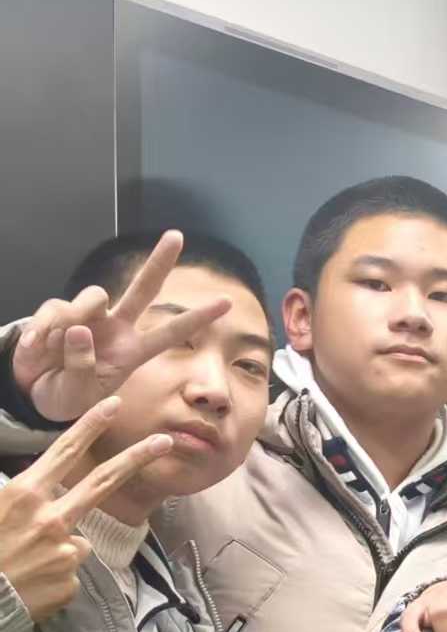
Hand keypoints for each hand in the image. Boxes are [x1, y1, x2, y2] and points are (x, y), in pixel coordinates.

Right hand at [0, 397, 172, 622]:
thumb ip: (18, 496)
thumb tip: (37, 489)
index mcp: (23, 496)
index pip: (63, 453)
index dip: (90, 427)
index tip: (113, 405)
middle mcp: (51, 519)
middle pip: (103, 482)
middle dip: (136, 457)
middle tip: (163, 440)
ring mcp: (66, 550)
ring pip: (77, 540)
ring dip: (57, 550)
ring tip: (24, 567)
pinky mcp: (71, 581)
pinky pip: (70, 572)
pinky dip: (54, 577)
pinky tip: (31, 585)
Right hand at [14, 231, 231, 422]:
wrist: (35, 390)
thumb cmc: (67, 395)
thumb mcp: (79, 394)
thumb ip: (82, 368)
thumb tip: (80, 330)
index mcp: (134, 351)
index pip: (173, 332)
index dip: (198, 317)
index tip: (227, 301)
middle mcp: (117, 327)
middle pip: (144, 288)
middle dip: (160, 261)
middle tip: (176, 236)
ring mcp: (90, 316)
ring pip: (93, 296)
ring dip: (74, 319)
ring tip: (54, 350)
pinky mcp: (60, 310)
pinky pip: (56, 310)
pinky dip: (43, 331)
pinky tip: (38, 348)